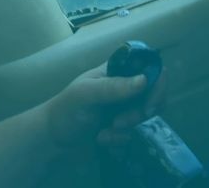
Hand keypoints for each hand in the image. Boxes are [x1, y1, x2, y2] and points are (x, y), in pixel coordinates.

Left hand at [40, 62, 166, 149]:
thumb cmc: (64, 110)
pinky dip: (120, 139)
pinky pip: (135, 132)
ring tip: (107, 132)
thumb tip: (145, 80)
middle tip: (120, 122)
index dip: (157, 83)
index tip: (150, 103)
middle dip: (140, 112)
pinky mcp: (123, 127)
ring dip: (128, 127)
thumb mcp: (85, 94)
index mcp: (117, 71)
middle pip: (153, 94)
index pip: (149, 67)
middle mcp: (125, 87)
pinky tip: (102, 140)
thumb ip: (113, 87)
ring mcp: (125, 107)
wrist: (51, 141)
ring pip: (145, 115)